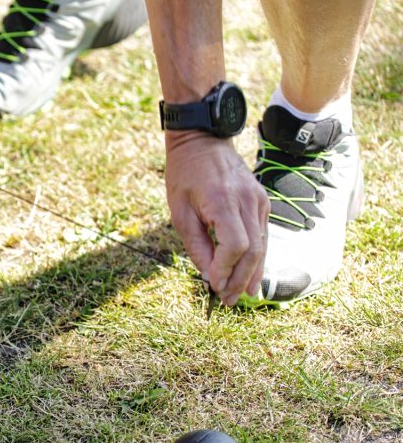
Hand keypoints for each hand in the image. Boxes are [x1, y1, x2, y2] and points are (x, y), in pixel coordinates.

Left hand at [164, 132, 269, 305]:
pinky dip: (257, 257)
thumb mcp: (179, 211)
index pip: (236, 245)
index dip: (226, 269)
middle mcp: (247, 201)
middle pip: (253, 250)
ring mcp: (259, 201)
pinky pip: (263, 234)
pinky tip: (250, 275)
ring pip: (263, 245)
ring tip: (240, 295)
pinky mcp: (262, 202)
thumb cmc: (184, 175)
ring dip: (251, 273)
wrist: (202, 142)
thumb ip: (196, 244)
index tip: (214, 285)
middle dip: (240, 278)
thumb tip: (207, 275)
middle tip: (227, 300)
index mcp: (223, 201)